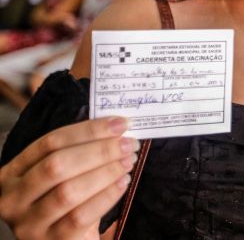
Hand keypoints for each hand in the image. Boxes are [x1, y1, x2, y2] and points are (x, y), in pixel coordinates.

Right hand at [0, 117, 137, 238]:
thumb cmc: (63, 204)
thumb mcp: (59, 178)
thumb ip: (77, 154)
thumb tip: (115, 129)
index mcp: (12, 173)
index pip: (50, 142)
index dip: (88, 130)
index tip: (119, 123)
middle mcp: (13, 198)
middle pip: (57, 165)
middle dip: (99, 150)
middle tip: (128, 143)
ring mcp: (29, 223)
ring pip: (68, 191)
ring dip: (105, 172)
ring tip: (128, 161)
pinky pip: (80, 216)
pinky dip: (106, 196)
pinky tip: (123, 183)